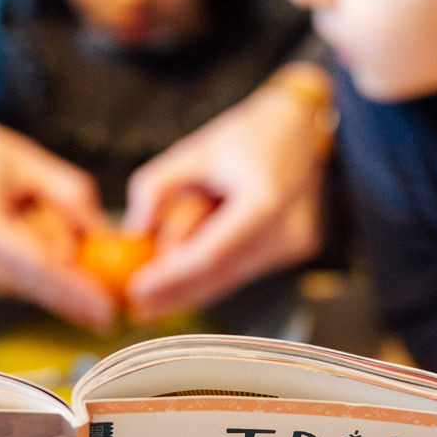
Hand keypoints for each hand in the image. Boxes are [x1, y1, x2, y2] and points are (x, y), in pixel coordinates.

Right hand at [0, 91, 115, 328]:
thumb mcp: (34, 163)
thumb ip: (72, 198)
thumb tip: (105, 237)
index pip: (39, 266)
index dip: (75, 291)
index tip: (107, 309)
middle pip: (31, 285)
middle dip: (71, 295)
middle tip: (108, 310)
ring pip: (21, 284)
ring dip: (47, 270)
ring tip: (37, 217)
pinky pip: (6, 278)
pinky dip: (27, 267)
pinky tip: (24, 229)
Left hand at [122, 62, 333, 321]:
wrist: (302, 129)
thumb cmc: (248, 135)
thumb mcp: (196, 149)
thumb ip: (159, 186)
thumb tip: (135, 229)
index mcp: (266, 201)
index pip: (211, 254)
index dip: (172, 277)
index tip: (137, 290)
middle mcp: (286, 230)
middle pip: (220, 276)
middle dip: (175, 293)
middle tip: (136, 307)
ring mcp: (294, 245)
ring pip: (231, 278)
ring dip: (191, 287)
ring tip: (152, 297)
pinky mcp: (293, 250)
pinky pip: (243, 270)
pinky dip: (212, 274)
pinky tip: (182, 282)